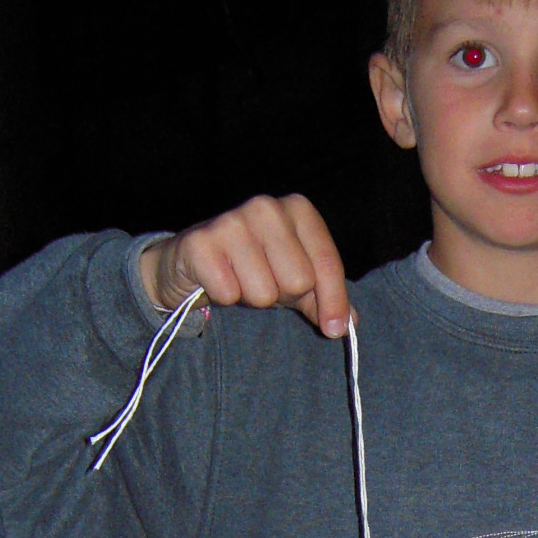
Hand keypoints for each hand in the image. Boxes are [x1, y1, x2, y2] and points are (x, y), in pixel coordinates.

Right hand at [139, 195, 349, 337]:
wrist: (190, 259)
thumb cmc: (251, 265)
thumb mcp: (292, 277)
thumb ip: (322, 297)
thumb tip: (347, 324)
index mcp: (297, 208)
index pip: (326, 262)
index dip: (334, 301)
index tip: (334, 329)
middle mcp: (266, 207)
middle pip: (299, 281)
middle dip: (283, 295)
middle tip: (264, 283)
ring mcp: (231, 221)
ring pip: (264, 292)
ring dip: (251, 297)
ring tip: (240, 280)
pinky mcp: (200, 242)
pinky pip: (229, 293)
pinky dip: (224, 297)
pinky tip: (217, 280)